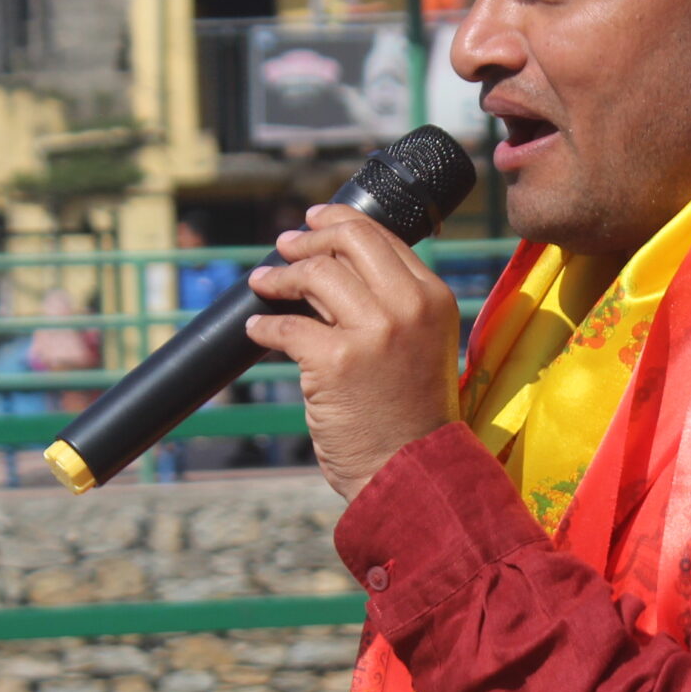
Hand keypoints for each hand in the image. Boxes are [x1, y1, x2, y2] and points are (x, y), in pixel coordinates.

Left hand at [245, 204, 462, 501]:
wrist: (411, 471)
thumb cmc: (409, 413)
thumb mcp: (420, 344)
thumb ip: (391, 304)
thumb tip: (329, 266)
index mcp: (433, 298)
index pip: (381, 237)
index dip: (340, 222)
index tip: (314, 220)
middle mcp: (408, 306)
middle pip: (349, 241)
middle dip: (308, 237)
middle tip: (283, 244)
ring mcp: (373, 332)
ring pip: (313, 275)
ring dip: (278, 277)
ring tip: (261, 283)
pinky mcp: (335, 361)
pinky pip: (285, 327)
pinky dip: (263, 326)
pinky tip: (256, 330)